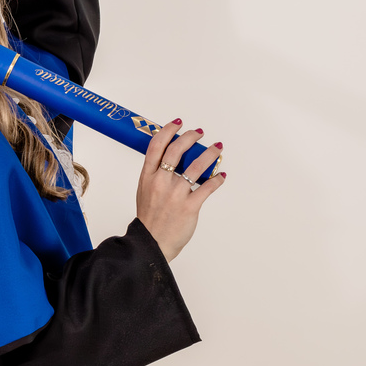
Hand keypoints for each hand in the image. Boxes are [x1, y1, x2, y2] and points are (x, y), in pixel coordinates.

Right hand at [134, 120, 225, 261]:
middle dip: (190, 137)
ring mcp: (176, 194)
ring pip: (196, 166)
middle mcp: (161, 182)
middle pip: (176, 150)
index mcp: (147, 177)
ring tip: (217, 148)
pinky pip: (207, 188)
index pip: (156, 146)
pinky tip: (221, 176)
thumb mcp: (144, 191)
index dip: (168, 131)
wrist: (151, 242)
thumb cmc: (149, 219)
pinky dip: (217, 180)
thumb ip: (155, 175)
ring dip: (209, 154)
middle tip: (199, 133)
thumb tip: (169, 160)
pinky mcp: (189, 206)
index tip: (177, 123)